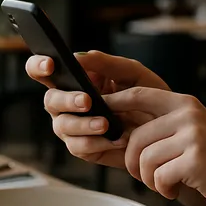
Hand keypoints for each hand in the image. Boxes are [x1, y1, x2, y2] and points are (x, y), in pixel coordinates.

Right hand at [25, 51, 167, 168]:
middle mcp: (67, 103)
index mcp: (74, 80)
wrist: (167, 130)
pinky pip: (78, 147)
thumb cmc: (148, 96)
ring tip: (106, 124)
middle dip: (66, 100)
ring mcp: (73, 127)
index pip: (43, 70)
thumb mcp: (132, 73)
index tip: (51, 65)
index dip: (39, 66)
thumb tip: (78, 56)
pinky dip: (96, 142)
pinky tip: (116, 138)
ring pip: (62, 125)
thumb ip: (106, 63)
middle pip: (50, 100)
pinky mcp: (84, 148)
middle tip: (87, 100)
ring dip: (83, 124)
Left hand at [103, 87, 205, 205]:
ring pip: (144, 159)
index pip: (138, 94)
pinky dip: (163, 190)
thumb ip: (161, 129)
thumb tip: (116, 131)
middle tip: (148, 177)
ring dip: (149, 179)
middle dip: (132, 163)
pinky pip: (158, 177)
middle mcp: (188, 114)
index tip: (96, 112)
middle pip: (134, 137)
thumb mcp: (192, 135)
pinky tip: (177, 191)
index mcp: (184, 104)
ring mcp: (193, 136)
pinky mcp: (195, 160)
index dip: (113, 101)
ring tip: (167, 184)